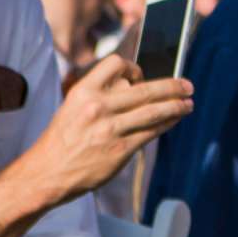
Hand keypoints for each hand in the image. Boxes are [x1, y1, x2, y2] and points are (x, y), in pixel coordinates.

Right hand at [31, 55, 191, 200]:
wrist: (48, 172)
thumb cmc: (62, 140)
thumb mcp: (72, 107)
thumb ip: (99, 96)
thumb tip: (133, 89)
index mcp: (83, 91)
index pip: (115, 64)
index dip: (134, 67)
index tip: (143, 75)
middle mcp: (98, 106)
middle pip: (145, 89)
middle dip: (172, 87)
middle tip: (187, 86)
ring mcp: (111, 128)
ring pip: (154, 111)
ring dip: (177, 106)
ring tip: (189, 103)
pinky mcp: (121, 148)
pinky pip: (152, 132)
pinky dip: (168, 124)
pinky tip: (175, 120)